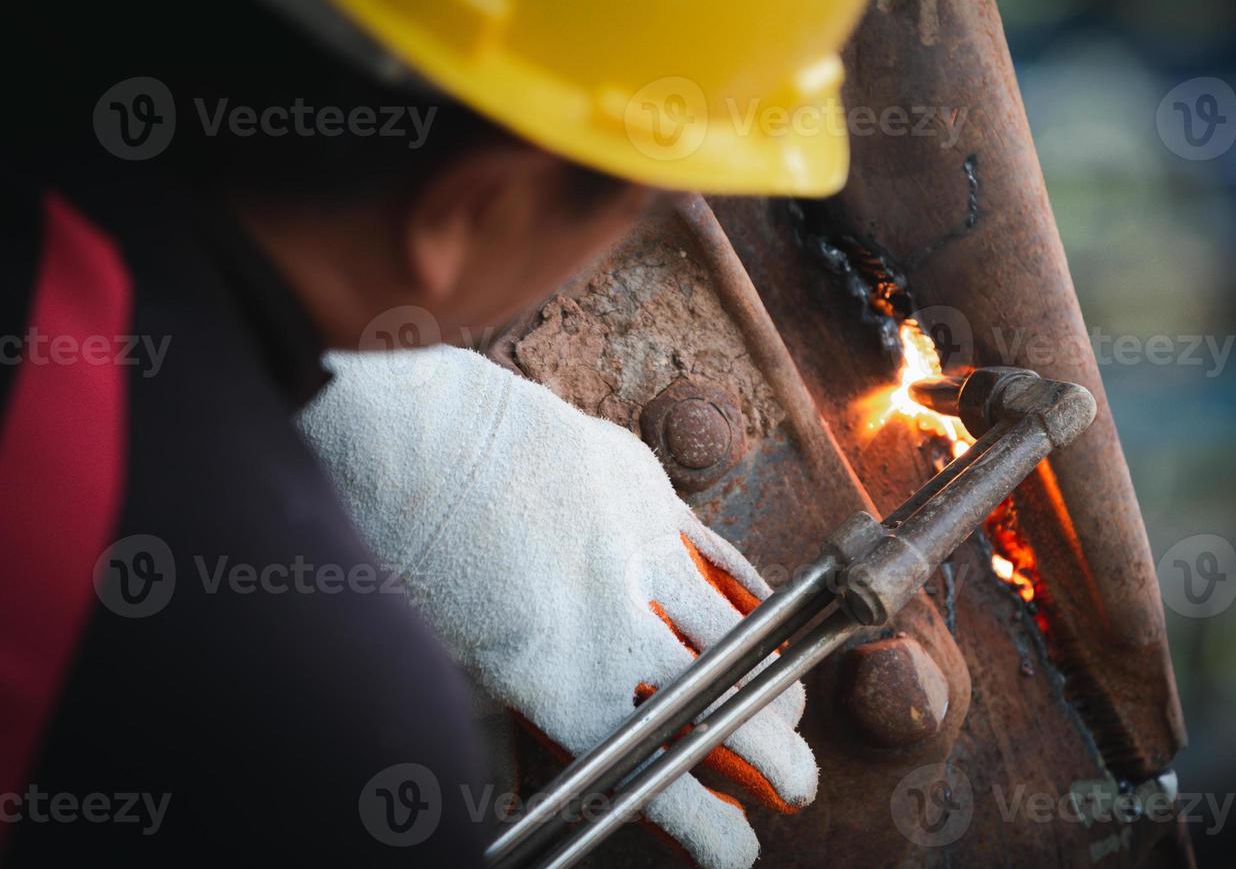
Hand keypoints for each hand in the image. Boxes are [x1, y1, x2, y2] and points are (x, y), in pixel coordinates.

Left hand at [298, 344, 814, 868]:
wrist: (405, 441)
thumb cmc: (409, 560)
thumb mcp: (448, 669)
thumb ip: (495, 737)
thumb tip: (508, 799)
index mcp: (561, 688)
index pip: (662, 781)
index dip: (712, 831)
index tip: (737, 849)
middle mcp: (615, 628)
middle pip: (729, 710)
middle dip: (779, 761)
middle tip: (796, 785)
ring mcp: (642, 555)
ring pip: (744, 635)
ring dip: (778, 684)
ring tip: (792, 713)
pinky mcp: (651, 496)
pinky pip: (723, 555)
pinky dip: (751, 594)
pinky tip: (765, 616)